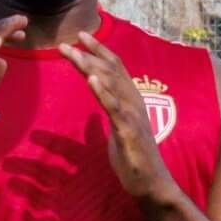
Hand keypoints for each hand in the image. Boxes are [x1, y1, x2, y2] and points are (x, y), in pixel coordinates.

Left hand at [60, 32, 177, 201]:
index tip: (81, 36)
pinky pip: (114, 108)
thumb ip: (109, 114)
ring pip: (111, 84)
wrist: (151, 183)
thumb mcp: (117, 130)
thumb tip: (95, 109)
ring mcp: (132, 116)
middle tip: (69, 42)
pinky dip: (102, 91)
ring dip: (92, 67)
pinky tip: (91, 79)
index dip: (99, 50)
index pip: (115, 68)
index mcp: (130, 100)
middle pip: (111, 70)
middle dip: (90, 54)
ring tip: (75, 54)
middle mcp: (134, 102)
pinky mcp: (129, 132)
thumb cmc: (134, 157)